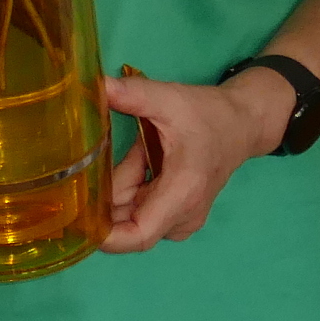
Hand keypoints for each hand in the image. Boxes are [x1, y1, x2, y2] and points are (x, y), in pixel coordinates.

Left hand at [102, 65, 294, 251]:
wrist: (243, 124)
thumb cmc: (209, 114)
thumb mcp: (169, 98)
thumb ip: (131, 94)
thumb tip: (93, 84)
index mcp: (182, 193)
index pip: (138, 236)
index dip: (105, 236)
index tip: (77, 217)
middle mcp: (182, 215)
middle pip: (126, 222)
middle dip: (104, 196)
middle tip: (89, 162)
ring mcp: (180, 219)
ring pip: (130, 214)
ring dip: (120, 185)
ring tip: (131, 150)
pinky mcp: (177, 215)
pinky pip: (140, 209)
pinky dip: (130, 187)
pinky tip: (139, 158)